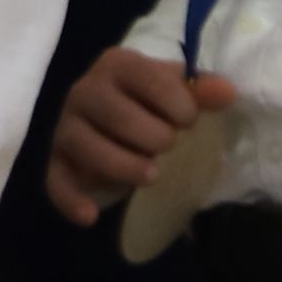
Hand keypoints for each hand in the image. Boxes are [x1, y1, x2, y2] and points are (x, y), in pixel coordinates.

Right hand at [44, 47, 234, 222]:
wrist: (117, 114)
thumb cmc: (152, 101)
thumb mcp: (177, 92)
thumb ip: (201, 92)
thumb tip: (226, 93)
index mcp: (118, 64)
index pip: (147, 79)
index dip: (177, 104)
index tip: (189, 121)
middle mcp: (85, 90)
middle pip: (117, 116)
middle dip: (153, 137)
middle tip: (169, 147)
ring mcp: (67, 125)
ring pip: (87, 147)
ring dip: (124, 167)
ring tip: (152, 176)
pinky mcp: (57, 158)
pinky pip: (55, 179)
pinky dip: (71, 199)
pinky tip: (90, 217)